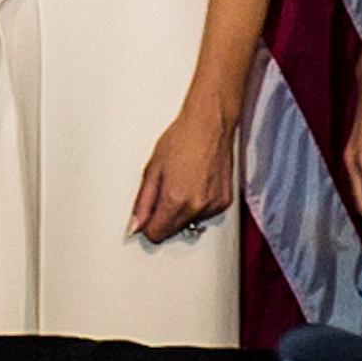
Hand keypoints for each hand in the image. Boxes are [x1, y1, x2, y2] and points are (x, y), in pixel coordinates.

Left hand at [132, 97, 241, 246]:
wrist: (209, 126)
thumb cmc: (181, 140)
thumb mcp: (152, 169)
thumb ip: (143, 201)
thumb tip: (136, 224)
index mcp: (176, 199)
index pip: (157, 234)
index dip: (147, 226)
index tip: (144, 218)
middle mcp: (198, 206)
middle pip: (173, 231)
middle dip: (163, 219)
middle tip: (161, 194)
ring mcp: (214, 206)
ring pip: (190, 223)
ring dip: (182, 212)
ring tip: (181, 184)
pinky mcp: (225, 202)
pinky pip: (205, 214)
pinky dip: (197, 206)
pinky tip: (195, 184)